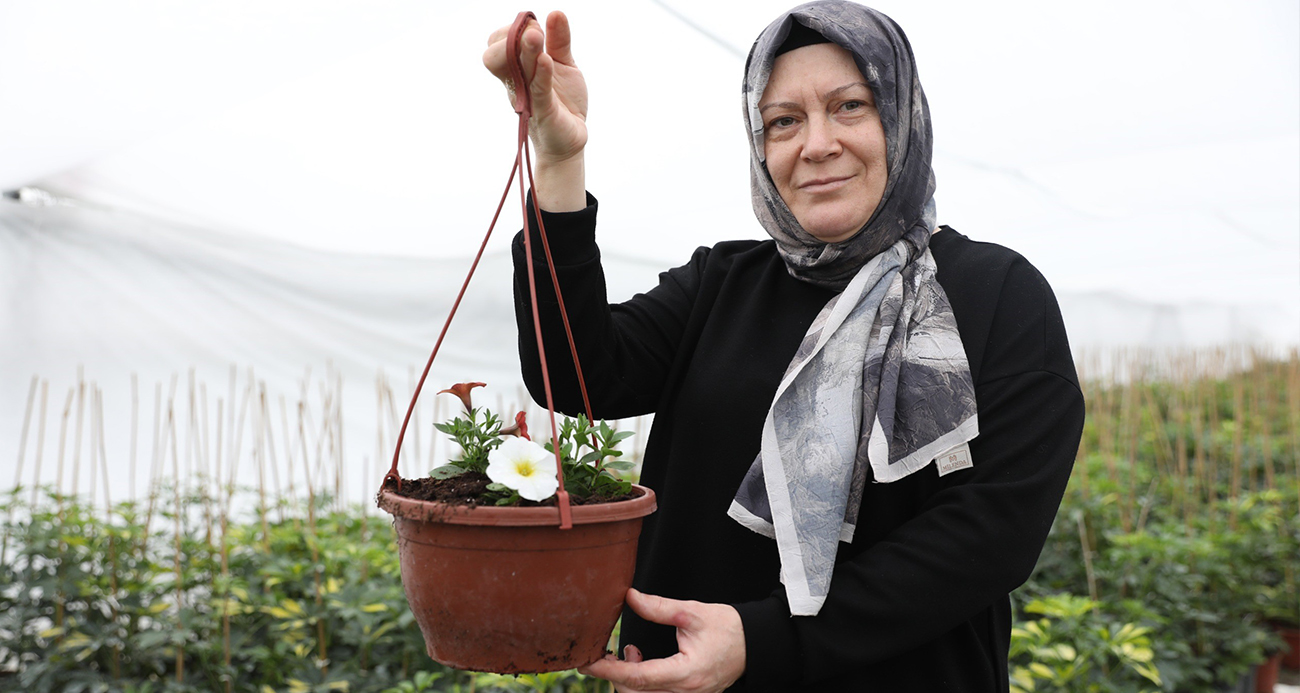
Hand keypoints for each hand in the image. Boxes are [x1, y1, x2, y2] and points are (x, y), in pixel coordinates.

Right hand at [482, 10, 587, 166]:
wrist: (571, 138)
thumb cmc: (563, 101)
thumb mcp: (563, 64)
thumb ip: (559, 40)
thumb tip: (556, 12)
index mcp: (516, 68)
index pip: (495, 44)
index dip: (510, 31)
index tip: (534, 27)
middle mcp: (516, 82)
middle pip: (495, 56)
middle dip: (510, 38)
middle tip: (535, 32)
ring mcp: (527, 98)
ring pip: (517, 70)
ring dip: (526, 51)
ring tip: (535, 35)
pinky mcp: (543, 112)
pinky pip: (538, 91)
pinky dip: (542, 74)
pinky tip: (547, 60)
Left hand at [579, 589, 746, 692]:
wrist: (754, 644)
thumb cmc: (727, 628)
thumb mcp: (691, 612)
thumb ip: (658, 607)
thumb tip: (630, 597)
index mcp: (686, 673)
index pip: (637, 677)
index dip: (608, 670)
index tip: (586, 661)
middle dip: (615, 674)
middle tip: (608, 649)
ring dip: (628, 678)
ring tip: (631, 652)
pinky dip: (641, 683)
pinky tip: (642, 661)